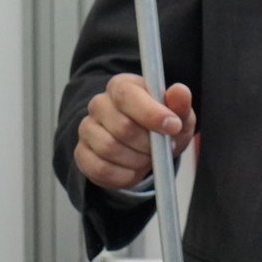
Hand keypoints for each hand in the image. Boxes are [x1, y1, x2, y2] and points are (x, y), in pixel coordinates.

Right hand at [73, 74, 196, 190]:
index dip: (151, 113)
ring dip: (137, 159)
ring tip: (149, 157)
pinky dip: (124, 175)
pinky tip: (136, 170)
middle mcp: (99, 104)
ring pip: (109, 148)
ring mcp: (87, 129)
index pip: (126, 95)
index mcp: (122, 86)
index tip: (173, 126)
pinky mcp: (82, 153)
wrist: (148, 147)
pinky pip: (100, 169)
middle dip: (148, 143)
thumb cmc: (163, 124)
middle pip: (121, 126)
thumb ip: (180, 103)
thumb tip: (179, 91)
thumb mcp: (179, 113)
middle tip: (163, 148)